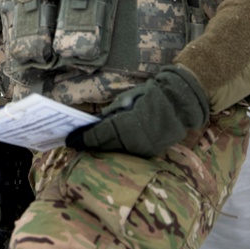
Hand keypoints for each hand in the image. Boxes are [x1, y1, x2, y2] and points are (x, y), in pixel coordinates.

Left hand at [66, 65, 208, 156]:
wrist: (179, 103)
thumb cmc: (150, 96)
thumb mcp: (127, 100)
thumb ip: (112, 113)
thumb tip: (98, 122)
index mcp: (126, 125)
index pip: (98, 135)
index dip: (83, 138)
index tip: (70, 140)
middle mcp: (133, 141)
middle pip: (106, 146)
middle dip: (91, 145)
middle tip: (76, 144)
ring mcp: (143, 149)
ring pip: (117, 151)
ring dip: (103, 148)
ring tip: (89, 145)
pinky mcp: (150, 152)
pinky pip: (129, 152)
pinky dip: (118, 149)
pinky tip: (109, 146)